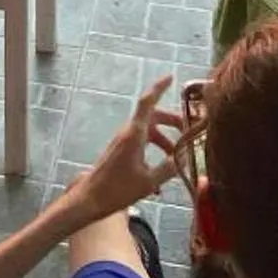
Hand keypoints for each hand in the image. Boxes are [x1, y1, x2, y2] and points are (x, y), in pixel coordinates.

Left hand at [61, 77, 186, 221]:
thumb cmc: (117, 189)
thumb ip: (169, 168)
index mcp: (135, 134)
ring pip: (149, 132)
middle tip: (188, 130)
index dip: (159, 88)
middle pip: (153, 117)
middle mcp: (129, 133)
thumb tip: (185, 159)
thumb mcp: (148, 181)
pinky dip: (154, 153)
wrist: (89, 199)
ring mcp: (123, 142)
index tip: (171, 77)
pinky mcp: (120, 152)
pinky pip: (142, 145)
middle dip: (172, 121)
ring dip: (164, 141)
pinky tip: (161, 176)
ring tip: (178, 158)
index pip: (147, 103)